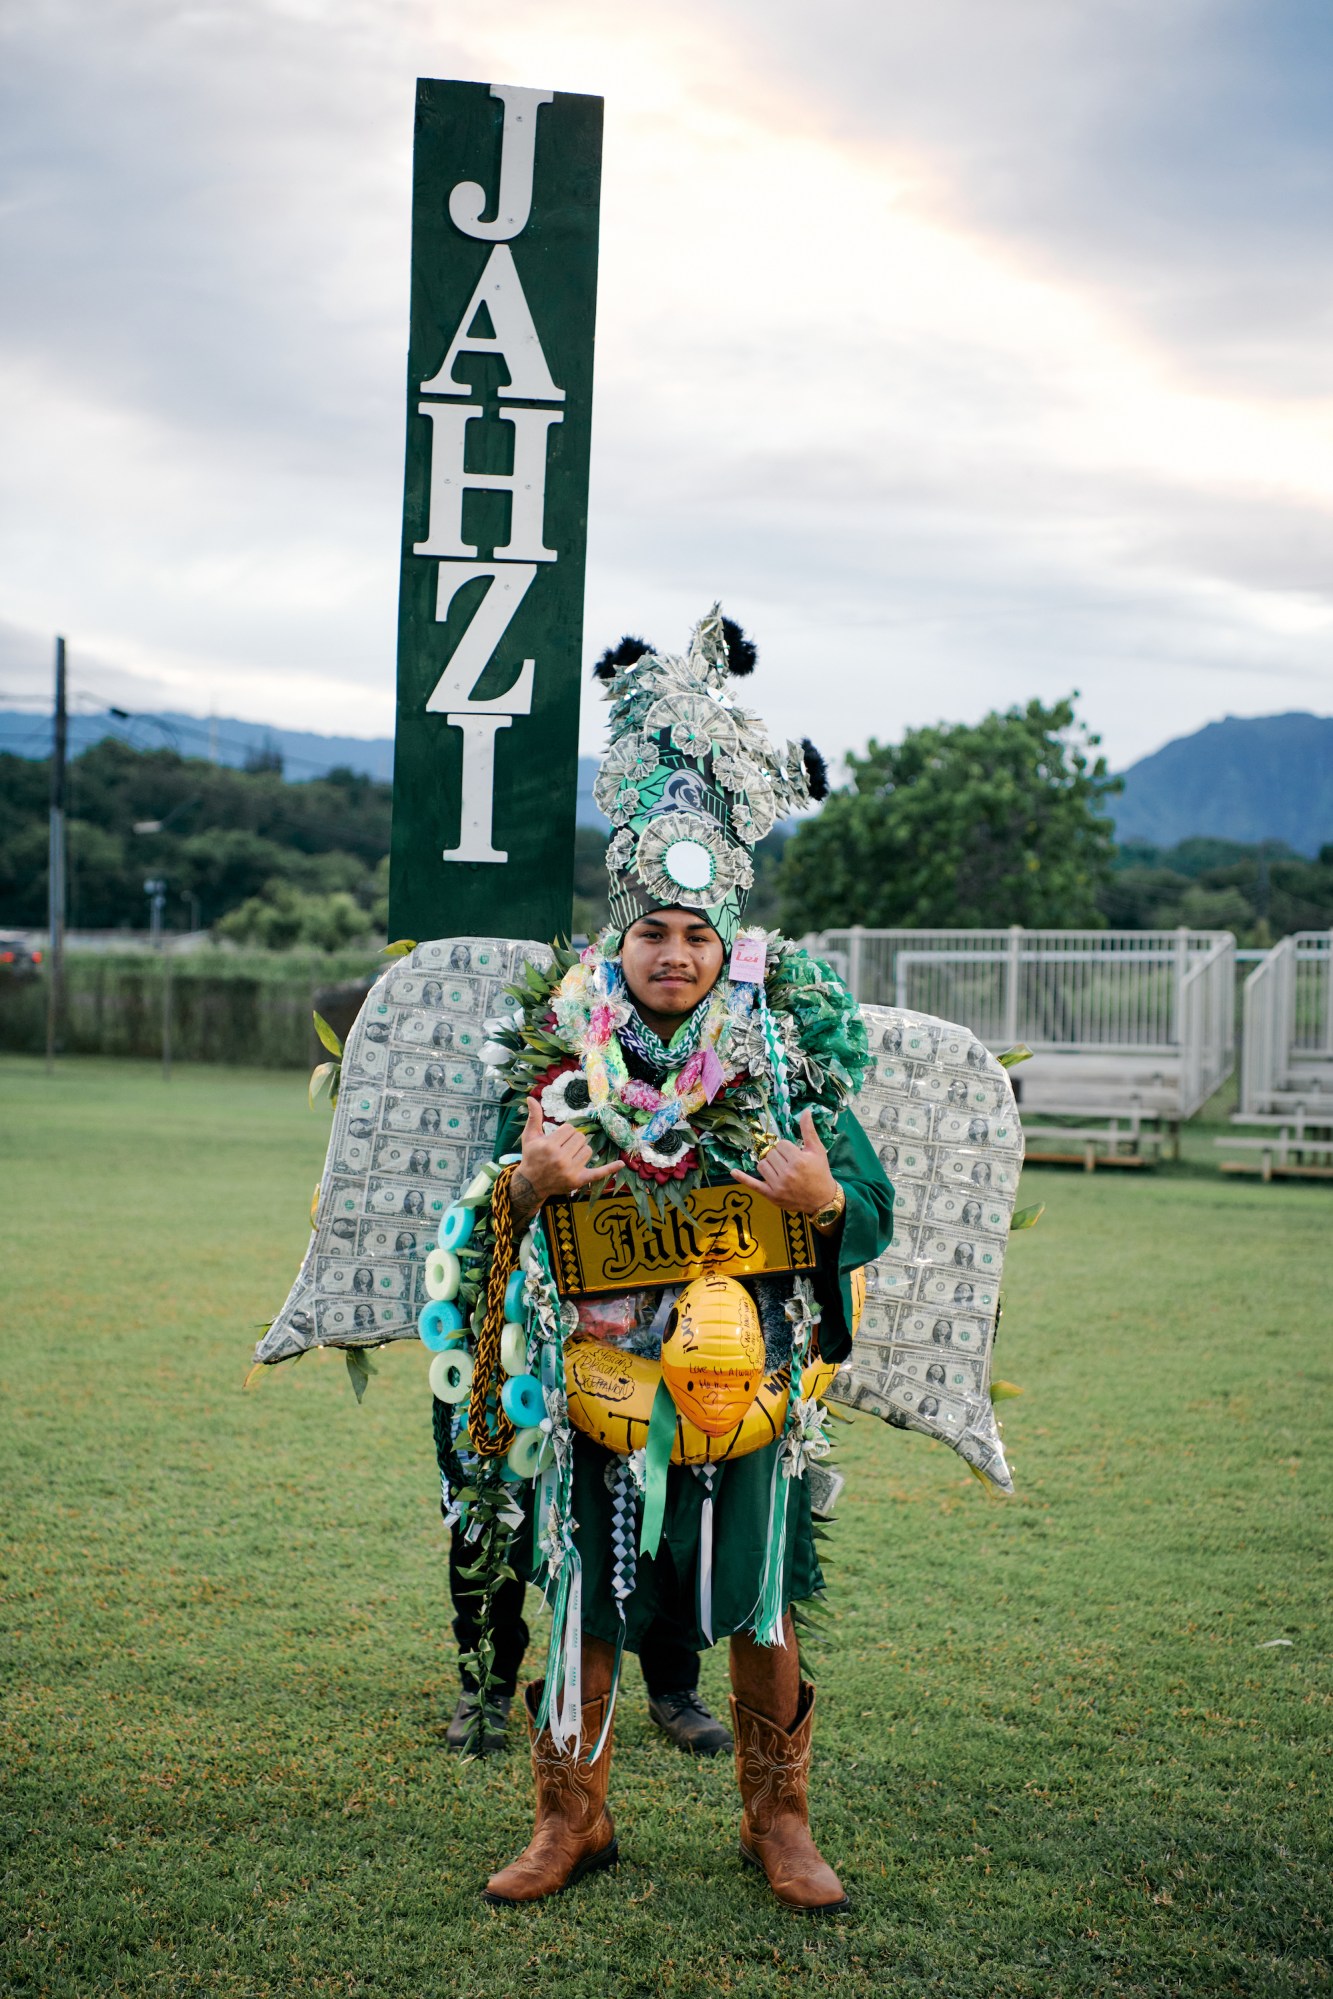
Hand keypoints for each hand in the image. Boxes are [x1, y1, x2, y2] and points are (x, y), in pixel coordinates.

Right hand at [511, 1095, 621, 1226]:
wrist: (531, 1184)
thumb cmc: (531, 1157)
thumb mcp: (529, 1137)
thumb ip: (534, 1117)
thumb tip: (531, 1098)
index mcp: (549, 1146)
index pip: (570, 1129)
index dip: (564, 1132)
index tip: (557, 1140)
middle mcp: (560, 1159)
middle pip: (580, 1138)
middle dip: (573, 1141)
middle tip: (562, 1149)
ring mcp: (570, 1171)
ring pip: (588, 1151)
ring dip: (581, 1151)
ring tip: (569, 1157)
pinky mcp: (578, 1180)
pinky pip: (598, 1173)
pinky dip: (610, 1169)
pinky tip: (621, 1163)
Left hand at [730, 1109, 838, 1216]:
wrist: (822, 1200)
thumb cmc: (820, 1173)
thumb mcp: (817, 1151)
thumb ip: (808, 1131)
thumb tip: (805, 1111)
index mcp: (798, 1161)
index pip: (780, 1144)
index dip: (787, 1148)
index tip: (795, 1155)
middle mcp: (787, 1173)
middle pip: (770, 1154)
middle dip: (779, 1157)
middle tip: (790, 1164)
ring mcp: (778, 1186)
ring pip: (762, 1165)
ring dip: (769, 1165)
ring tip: (781, 1171)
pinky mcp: (771, 1195)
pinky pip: (753, 1184)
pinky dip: (742, 1178)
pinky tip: (733, 1171)